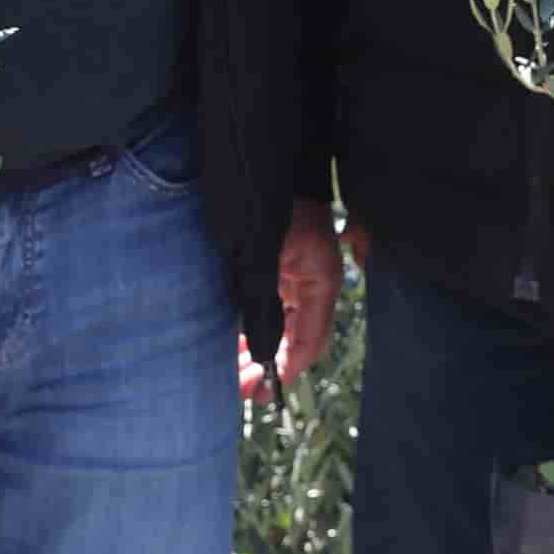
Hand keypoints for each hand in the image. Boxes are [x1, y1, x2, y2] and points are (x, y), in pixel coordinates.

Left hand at [243, 200, 342, 401]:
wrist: (270, 162)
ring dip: (259, 349)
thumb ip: (261, 301)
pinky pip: (271, 308)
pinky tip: (234, 342)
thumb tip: (257, 349)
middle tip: (240, 388)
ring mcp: (296, 277)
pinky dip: (254, 327)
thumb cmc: (271, 202)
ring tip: (233, 370)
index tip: (262, 391)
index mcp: (320, 284)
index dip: (285, 371)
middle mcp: (313, 285)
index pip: (308, 343)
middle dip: (267, 366)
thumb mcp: (264, 255)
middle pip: (295, 339)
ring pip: (281, 327)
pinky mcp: (280, 268)